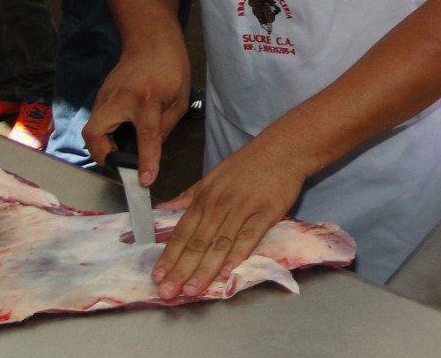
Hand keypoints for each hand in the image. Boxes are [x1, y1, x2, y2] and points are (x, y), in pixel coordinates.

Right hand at [82, 42, 188, 186]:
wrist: (150, 40)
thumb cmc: (171, 69)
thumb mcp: (178, 101)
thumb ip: (163, 128)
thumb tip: (149, 152)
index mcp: (147, 100)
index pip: (146, 136)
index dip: (146, 161)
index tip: (145, 181)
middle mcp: (120, 99)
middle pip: (96, 134)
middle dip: (103, 155)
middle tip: (119, 164)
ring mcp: (104, 96)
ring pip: (93, 129)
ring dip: (104, 145)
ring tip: (122, 151)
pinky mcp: (99, 96)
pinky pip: (98, 121)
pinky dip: (106, 134)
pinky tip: (121, 135)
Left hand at [151, 132, 305, 299]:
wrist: (283, 149)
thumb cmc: (248, 164)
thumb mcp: (212, 177)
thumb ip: (188, 197)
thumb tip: (162, 209)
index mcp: (203, 198)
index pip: (182, 232)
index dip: (169, 257)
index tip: (157, 277)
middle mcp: (218, 204)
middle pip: (197, 242)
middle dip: (180, 270)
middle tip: (167, 293)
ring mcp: (242, 208)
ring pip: (219, 243)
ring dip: (204, 269)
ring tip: (192, 290)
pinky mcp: (265, 211)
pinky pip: (249, 236)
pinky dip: (237, 254)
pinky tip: (227, 272)